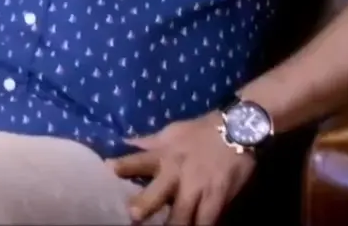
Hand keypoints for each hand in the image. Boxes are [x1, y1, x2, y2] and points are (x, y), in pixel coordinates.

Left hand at [110, 112, 255, 225]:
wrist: (239, 130)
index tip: (108, 169)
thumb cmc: (202, 131)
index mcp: (164, 155)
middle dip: (145, 206)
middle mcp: (177, 173)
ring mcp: (198, 188)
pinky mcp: (218, 199)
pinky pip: (208, 220)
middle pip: (157, 195)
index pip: (139, 160)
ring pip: (182, 216)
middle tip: (134, 217)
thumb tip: (125, 141)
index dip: (123, 165)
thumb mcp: (172, 132)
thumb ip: (149, 142)